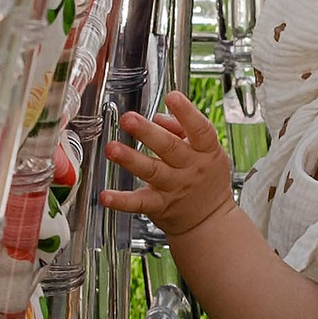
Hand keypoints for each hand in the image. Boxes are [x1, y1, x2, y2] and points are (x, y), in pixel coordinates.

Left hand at [99, 90, 236, 239]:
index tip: (173, 97)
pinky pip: (138, 203)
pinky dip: (121, 200)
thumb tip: (158, 116)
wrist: (211, 222)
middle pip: (169, 148)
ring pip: (151, 171)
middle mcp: (190, 168)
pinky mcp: (159, 206)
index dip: (187, 113)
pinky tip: (106, 195)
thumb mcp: (207, 151)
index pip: (199, 129)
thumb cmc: (208, 180)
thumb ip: (183, 130)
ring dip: (130, 159)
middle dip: (148, 133)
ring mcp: (174, 188)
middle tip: (129, 119)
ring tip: (112, 148)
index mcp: (206, 151)